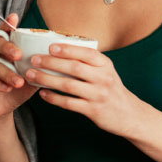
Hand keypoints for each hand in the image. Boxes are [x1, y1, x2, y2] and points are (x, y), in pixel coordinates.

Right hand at [0, 13, 37, 122]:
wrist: (1, 109)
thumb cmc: (17, 88)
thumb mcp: (30, 77)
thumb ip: (38, 67)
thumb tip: (57, 61)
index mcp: (3, 48)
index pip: (4, 32)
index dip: (7, 24)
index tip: (15, 17)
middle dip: (7, 47)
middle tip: (18, 55)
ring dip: (6, 73)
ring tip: (19, 82)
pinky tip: (7, 89)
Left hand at [24, 44, 141, 135]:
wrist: (130, 115)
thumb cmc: (111, 89)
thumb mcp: (106, 71)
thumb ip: (88, 62)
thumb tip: (59, 49)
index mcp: (106, 65)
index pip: (86, 53)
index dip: (67, 49)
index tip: (50, 47)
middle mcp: (104, 78)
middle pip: (74, 68)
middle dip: (51, 63)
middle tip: (34, 60)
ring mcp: (99, 95)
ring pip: (68, 85)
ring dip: (47, 79)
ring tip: (32, 75)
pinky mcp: (93, 111)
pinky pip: (69, 103)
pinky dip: (53, 98)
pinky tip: (43, 93)